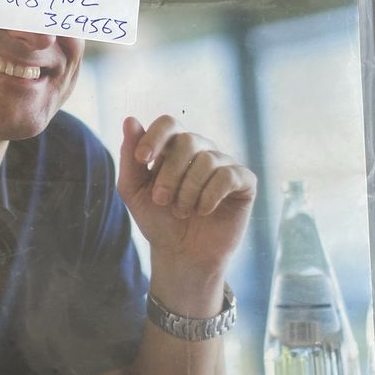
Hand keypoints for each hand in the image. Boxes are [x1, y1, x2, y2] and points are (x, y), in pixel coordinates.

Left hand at [118, 116, 255, 310]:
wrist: (181, 254)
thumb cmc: (157, 220)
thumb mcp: (134, 191)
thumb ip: (129, 157)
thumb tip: (130, 120)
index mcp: (174, 147)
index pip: (168, 123)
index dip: (155, 137)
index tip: (142, 159)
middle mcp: (201, 150)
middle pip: (187, 140)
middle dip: (169, 173)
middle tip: (161, 200)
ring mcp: (224, 164)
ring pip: (207, 160)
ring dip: (188, 190)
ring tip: (181, 211)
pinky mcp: (244, 182)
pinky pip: (228, 176)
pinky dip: (210, 195)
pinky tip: (203, 211)